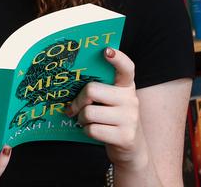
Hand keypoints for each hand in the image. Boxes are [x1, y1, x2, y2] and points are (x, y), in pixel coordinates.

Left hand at [65, 48, 147, 168]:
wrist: (131, 150)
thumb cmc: (113, 119)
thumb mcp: (112, 101)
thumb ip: (99, 89)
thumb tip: (69, 83)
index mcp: (126, 86)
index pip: (127, 68)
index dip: (118, 58)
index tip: (106, 51)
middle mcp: (131, 99)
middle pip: (92, 90)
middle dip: (78, 101)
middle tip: (74, 108)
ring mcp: (130, 118)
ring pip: (88, 112)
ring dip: (81, 119)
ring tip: (86, 121)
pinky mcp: (125, 136)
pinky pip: (92, 129)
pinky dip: (86, 131)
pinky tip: (93, 131)